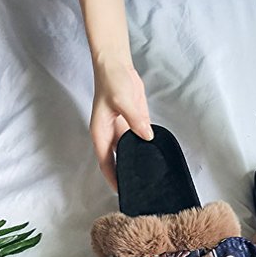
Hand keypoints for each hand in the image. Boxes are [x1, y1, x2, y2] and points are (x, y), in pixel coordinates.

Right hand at [90, 60, 152, 190]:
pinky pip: (140, 140)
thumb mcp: (122, 100)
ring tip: (149, 176)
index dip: (113, 178)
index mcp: (101, 133)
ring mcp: (122, 130)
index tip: (122, 191)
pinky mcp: (133, 124)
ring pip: (129, 152)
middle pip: (117, 161)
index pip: (106, 162)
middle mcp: (111, 135)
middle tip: (139, 188)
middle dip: (125, 174)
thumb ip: (135, 119)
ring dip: (136, 161)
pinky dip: (145, 148)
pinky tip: (154, 155)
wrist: (117, 65)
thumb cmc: (112, 81)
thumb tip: (146, 136)